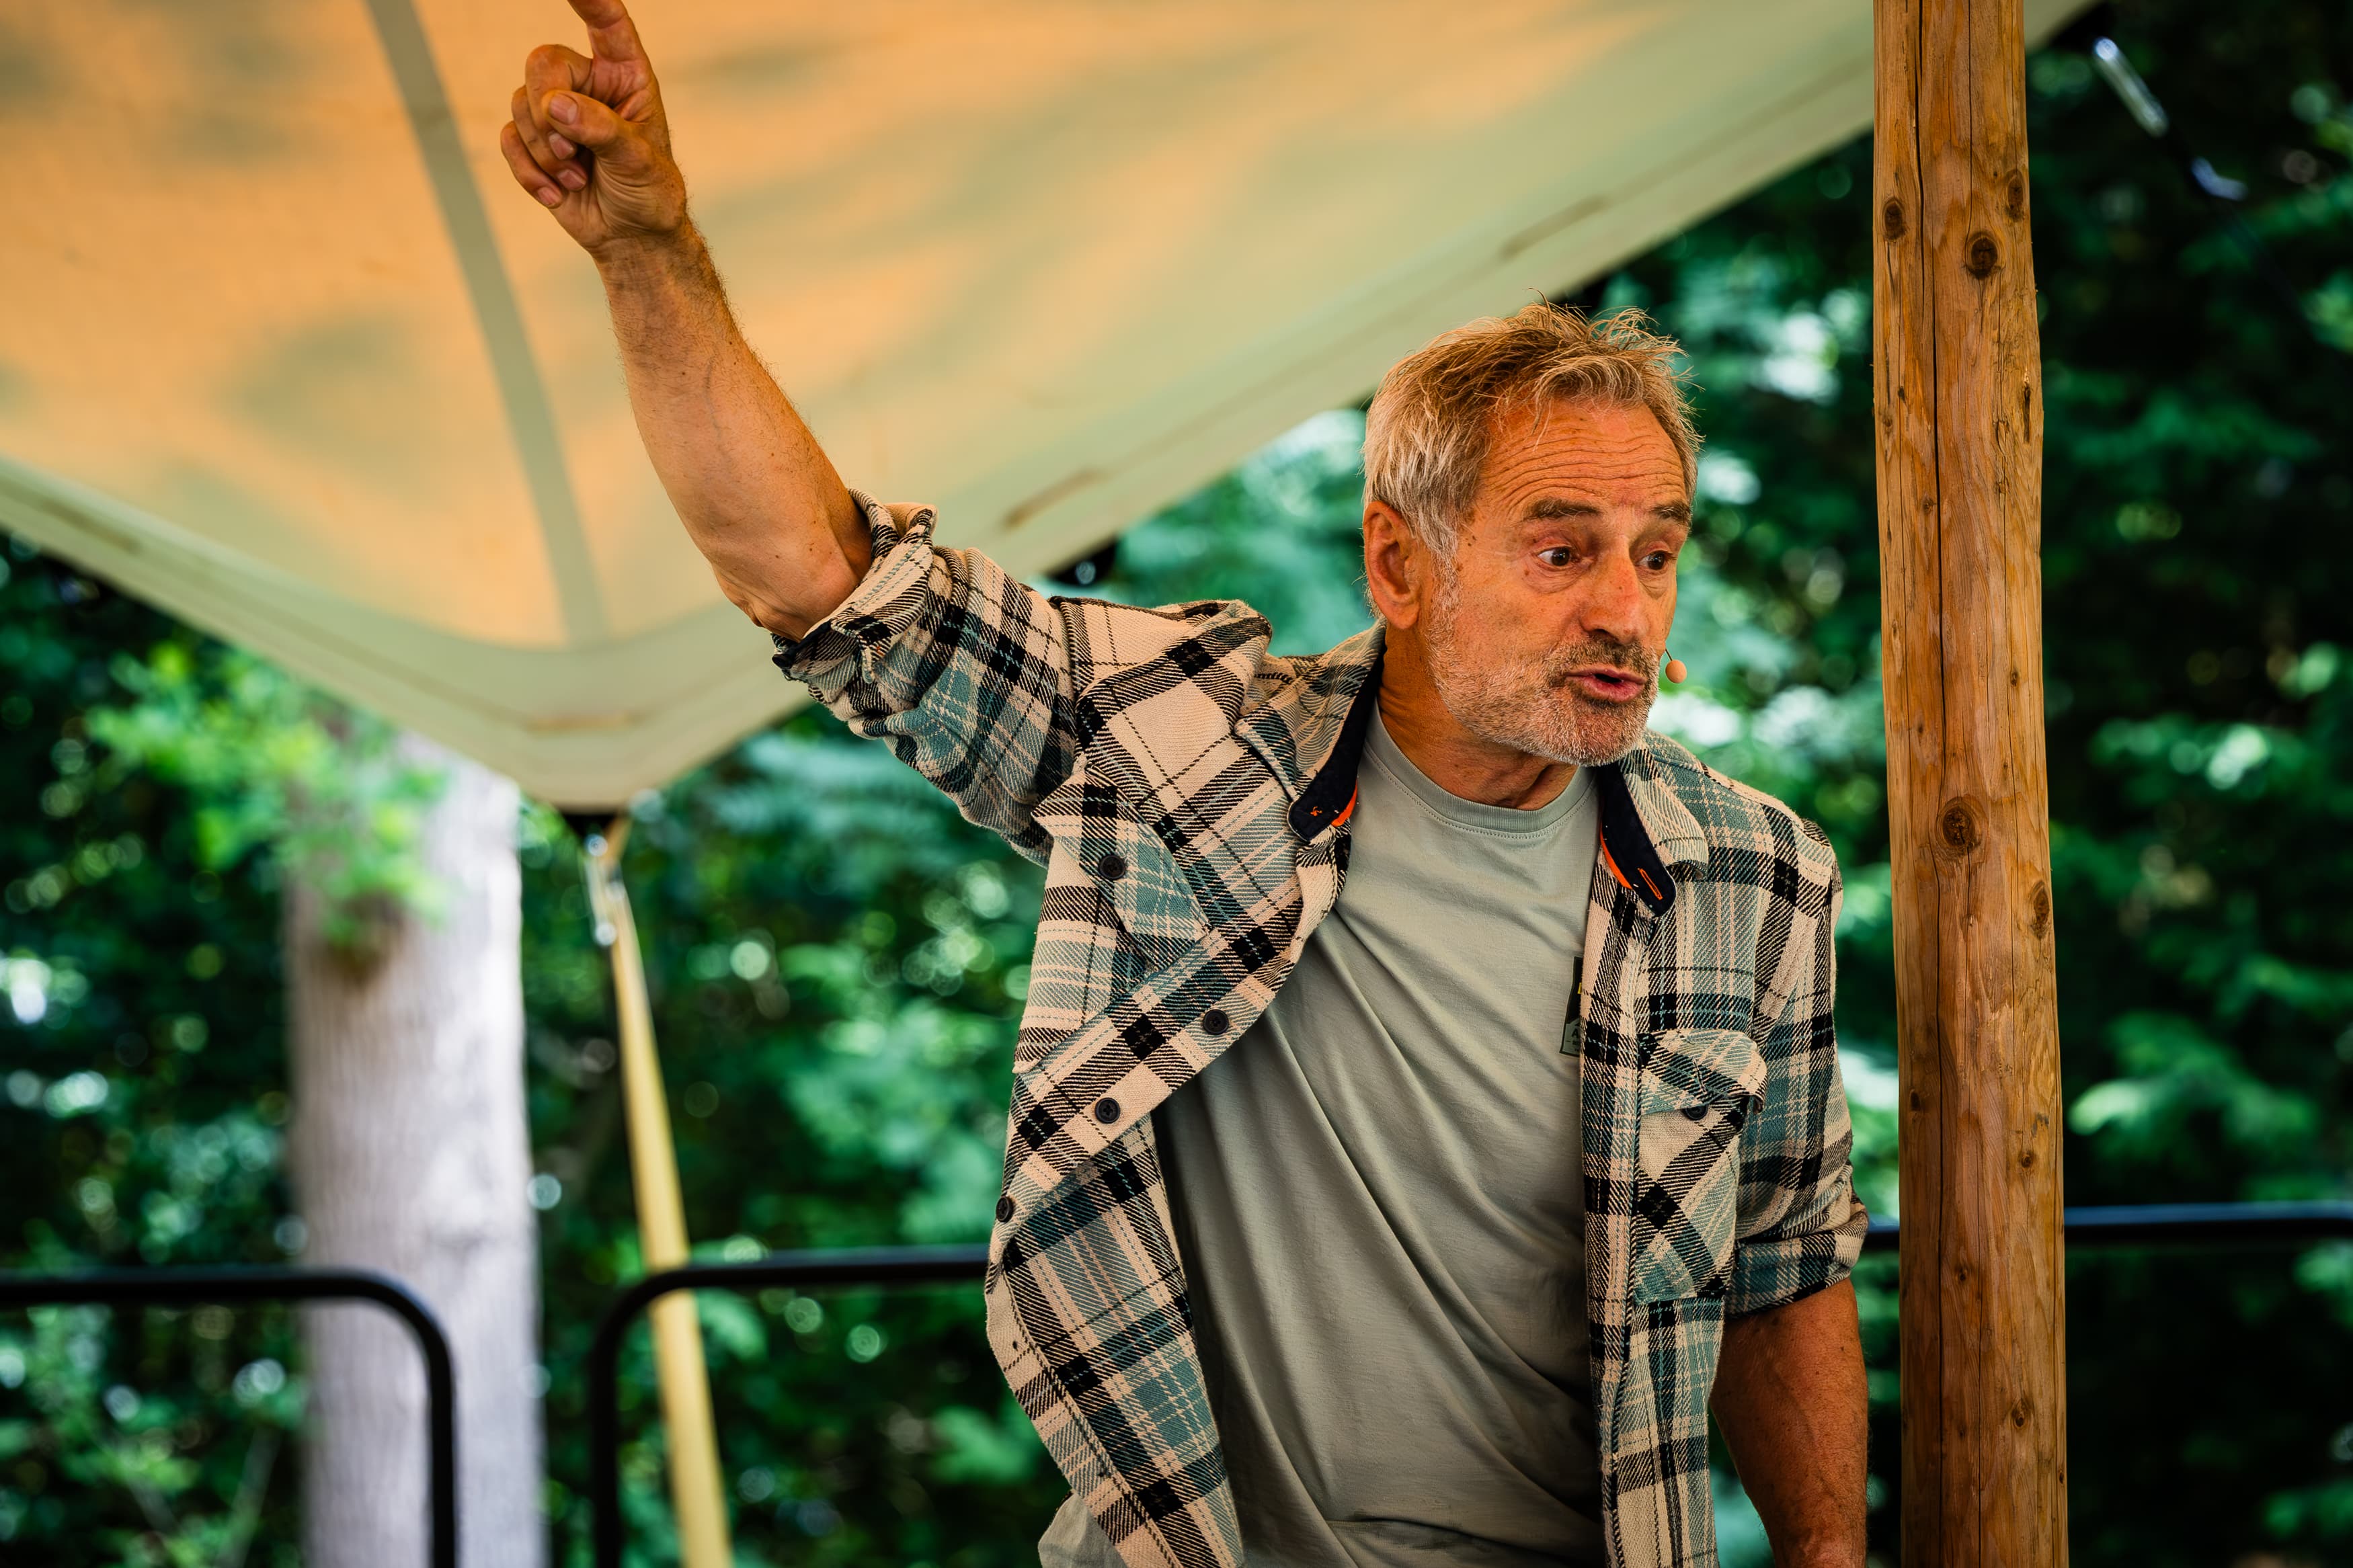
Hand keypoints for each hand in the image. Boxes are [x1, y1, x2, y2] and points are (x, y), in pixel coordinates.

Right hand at [499, 0, 686, 256]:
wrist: (631, 238)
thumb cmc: (649, 193)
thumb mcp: (639, 162)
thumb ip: (602, 130)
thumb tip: (556, 106)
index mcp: (625, 75)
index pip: (608, 24)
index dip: (591, 0)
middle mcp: (588, 83)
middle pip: (542, 63)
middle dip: (547, 111)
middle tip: (570, 152)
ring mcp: (557, 110)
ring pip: (521, 105)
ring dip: (544, 152)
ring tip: (578, 178)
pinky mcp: (532, 140)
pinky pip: (509, 139)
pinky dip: (528, 171)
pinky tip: (557, 194)